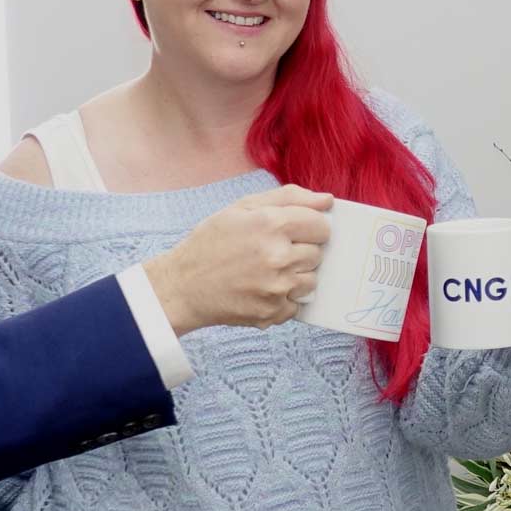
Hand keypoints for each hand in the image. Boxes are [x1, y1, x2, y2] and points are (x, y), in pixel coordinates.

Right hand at [144, 186, 332, 336]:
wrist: (183, 286)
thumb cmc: (211, 242)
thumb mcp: (243, 207)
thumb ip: (289, 197)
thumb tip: (327, 200)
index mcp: (271, 225)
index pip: (321, 226)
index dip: (309, 227)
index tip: (295, 230)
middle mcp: (278, 257)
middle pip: (318, 253)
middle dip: (300, 250)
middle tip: (272, 251)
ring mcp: (277, 288)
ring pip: (311, 280)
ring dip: (295, 275)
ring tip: (267, 271)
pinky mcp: (273, 312)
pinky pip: (297, 304)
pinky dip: (284, 298)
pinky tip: (261, 289)